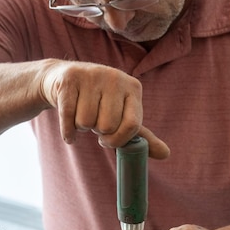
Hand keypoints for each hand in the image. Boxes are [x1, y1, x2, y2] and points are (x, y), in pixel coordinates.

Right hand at [39, 59, 169, 156]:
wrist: (64, 79)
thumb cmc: (98, 103)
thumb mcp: (122, 115)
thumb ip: (142, 136)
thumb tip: (166, 154)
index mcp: (133, 87)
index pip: (132, 125)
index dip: (118, 140)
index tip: (109, 140)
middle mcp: (115, 78)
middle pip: (107, 125)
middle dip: (97, 131)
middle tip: (94, 121)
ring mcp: (92, 75)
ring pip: (85, 121)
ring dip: (80, 127)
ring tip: (81, 114)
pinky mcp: (70, 79)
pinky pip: (67, 116)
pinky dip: (67, 132)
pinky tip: (70, 132)